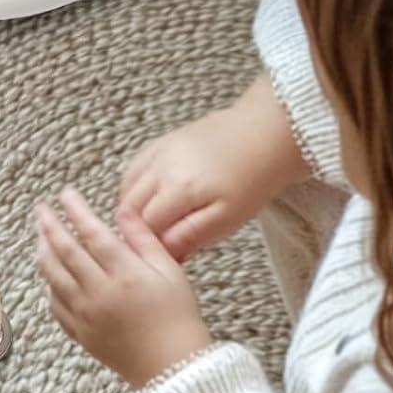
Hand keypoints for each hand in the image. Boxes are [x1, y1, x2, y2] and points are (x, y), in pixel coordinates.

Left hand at [35, 188, 212, 388]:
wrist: (173, 368)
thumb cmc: (178, 317)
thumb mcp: (170, 271)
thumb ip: (143, 239)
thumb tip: (123, 211)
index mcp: (125, 274)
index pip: (92, 233)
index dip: (76, 210)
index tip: (66, 194)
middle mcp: (100, 293)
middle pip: (65, 252)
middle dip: (50, 226)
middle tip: (41, 209)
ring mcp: (86, 315)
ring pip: (54, 278)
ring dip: (43, 253)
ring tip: (39, 237)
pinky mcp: (81, 335)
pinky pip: (56, 306)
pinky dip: (50, 287)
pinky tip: (50, 276)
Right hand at [117, 73, 307, 259]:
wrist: (266, 134)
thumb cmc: (253, 179)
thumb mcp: (228, 218)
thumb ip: (191, 236)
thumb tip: (164, 254)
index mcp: (178, 188)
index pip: (144, 227)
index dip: (149, 247)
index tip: (161, 258)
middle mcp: (161, 167)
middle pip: (128, 208)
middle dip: (136, 230)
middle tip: (156, 245)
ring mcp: (158, 151)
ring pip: (126, 189)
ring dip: (132, 211)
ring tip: (154, 225)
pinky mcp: (161, 142)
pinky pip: (133, 169)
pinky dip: (133, 188)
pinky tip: (149, 201)